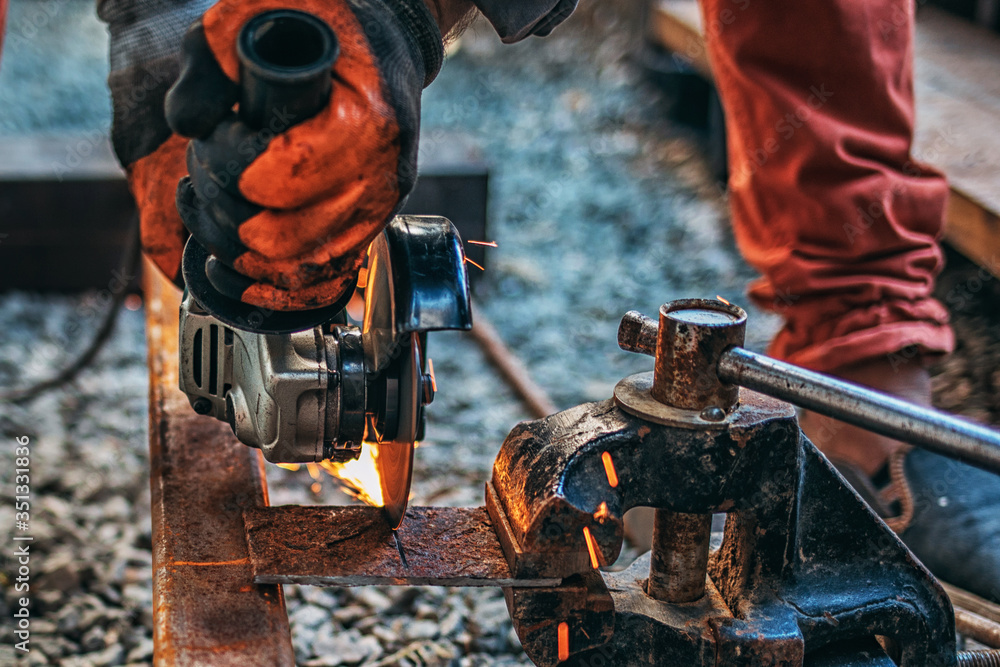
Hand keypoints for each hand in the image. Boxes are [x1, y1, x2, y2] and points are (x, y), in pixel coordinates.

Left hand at [165, 0, 442, 310]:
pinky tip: (238, 266)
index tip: (216, 137)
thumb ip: (210, 61)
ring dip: (241, 254)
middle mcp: (380, 177)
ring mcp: (378, 210)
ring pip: (297, 270)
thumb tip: (188, 123)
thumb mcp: (262, 14)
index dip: (227, 167)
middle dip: (226, 214)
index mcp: (365, 124)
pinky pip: (321, 283)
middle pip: (281, 239)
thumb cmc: (329, 27)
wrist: (386, 45)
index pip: (279, 179)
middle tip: (209, 177)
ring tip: (215, 215)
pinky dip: (272, 286)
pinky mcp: (369, 229)